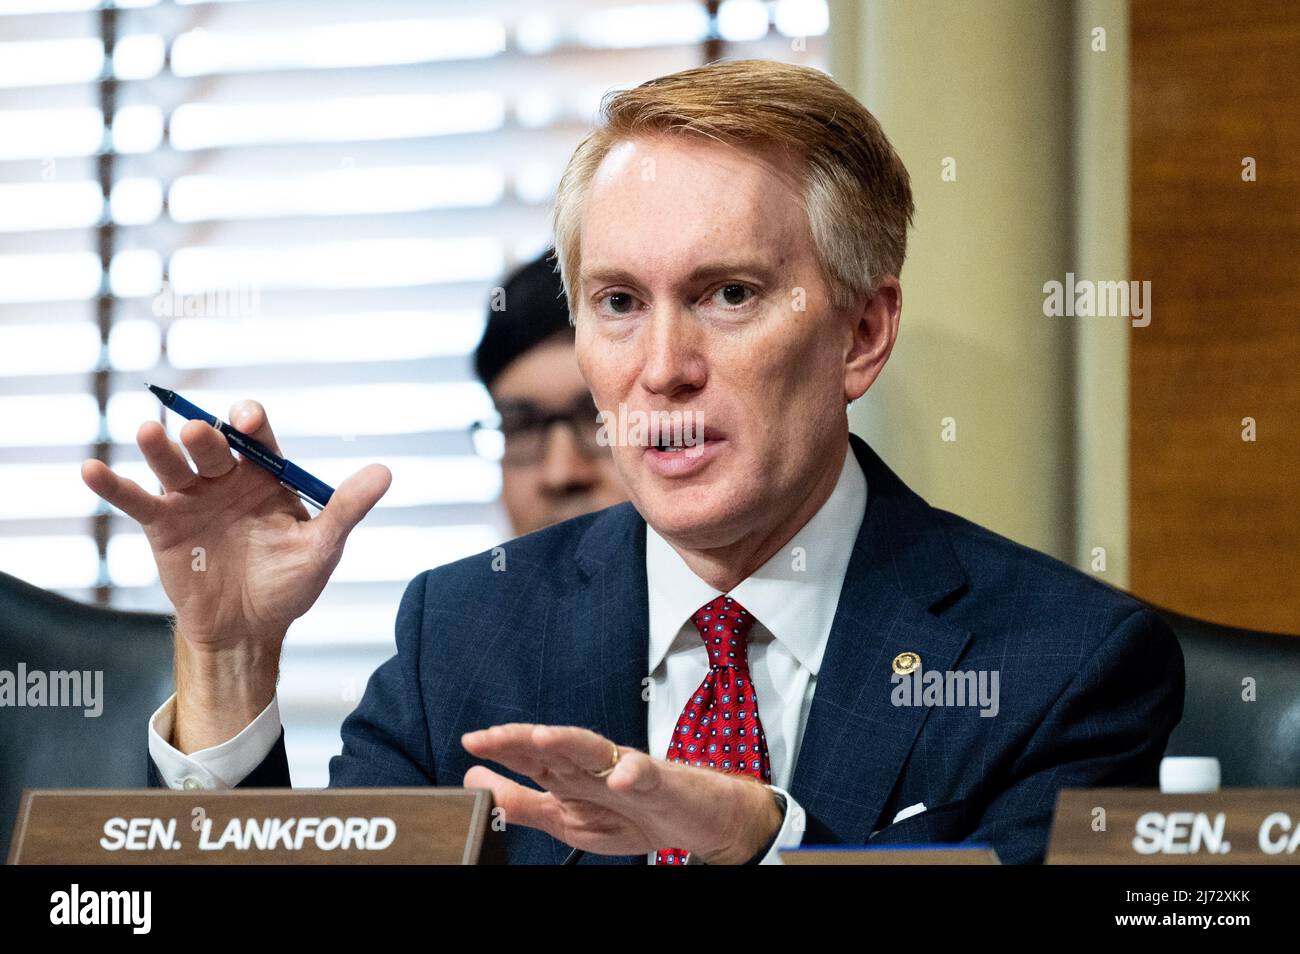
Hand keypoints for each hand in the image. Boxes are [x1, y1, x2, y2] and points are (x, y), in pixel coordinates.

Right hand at [81, 400, 389, 747]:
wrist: (250, 629)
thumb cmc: (288, 583)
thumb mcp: (322, 546)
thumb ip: (347, 508)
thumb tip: (385, 472)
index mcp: (266, 476)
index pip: (259, 439)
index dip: (252, 425)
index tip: (249, 419)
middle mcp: (226, 479)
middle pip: (213, 448)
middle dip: (206, 438)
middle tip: (201, 433)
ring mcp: (191, 498)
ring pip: (172, 465)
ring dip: (158, 449)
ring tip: (148, 433)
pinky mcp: (162, 525)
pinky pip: (135, 500)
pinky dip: (113, 485)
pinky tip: (91, 469)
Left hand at [462, 723, 783, 862]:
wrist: (693, 820)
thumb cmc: (632, 814)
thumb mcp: (565, 818)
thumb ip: (522, 801)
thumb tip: (474, 781)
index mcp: (569, 775)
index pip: (530, 757)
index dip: (501, 748)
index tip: (471, 742)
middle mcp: (593, 765)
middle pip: (555, 745)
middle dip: (522, 739)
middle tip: (491, 737)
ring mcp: (625, 769)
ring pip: (593, 749)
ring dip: (568, 741)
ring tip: (542, 739)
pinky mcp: (658, 782)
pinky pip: (645, 774)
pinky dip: (632, 774)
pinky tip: (620, 778)